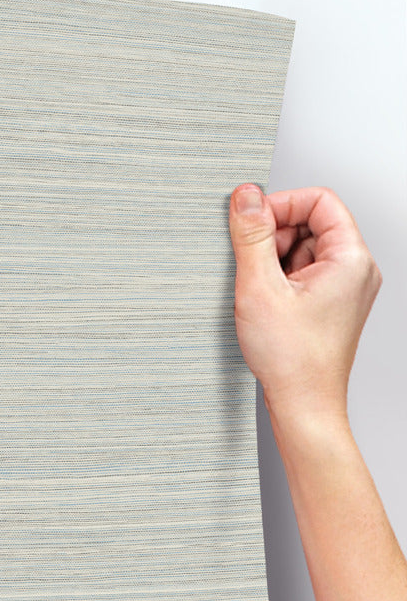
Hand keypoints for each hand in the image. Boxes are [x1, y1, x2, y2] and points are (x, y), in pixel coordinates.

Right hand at [229, 183, 381, 426]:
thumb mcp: (260, 287)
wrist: (303, 404)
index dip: (280, 205)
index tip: (250, 222)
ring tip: (260, 292)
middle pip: (311, 224)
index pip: (319, 201)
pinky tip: (265, 304)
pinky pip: (303, 274)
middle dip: (274, 236)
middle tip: (251, 264)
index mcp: (350, 259)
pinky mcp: (331, 305)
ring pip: (304, 250)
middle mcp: (356, 270)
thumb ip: (251, 236)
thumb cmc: (292, 359)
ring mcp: (345, 289)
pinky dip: (279, 281)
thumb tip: (245, 196)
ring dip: (273, 261)